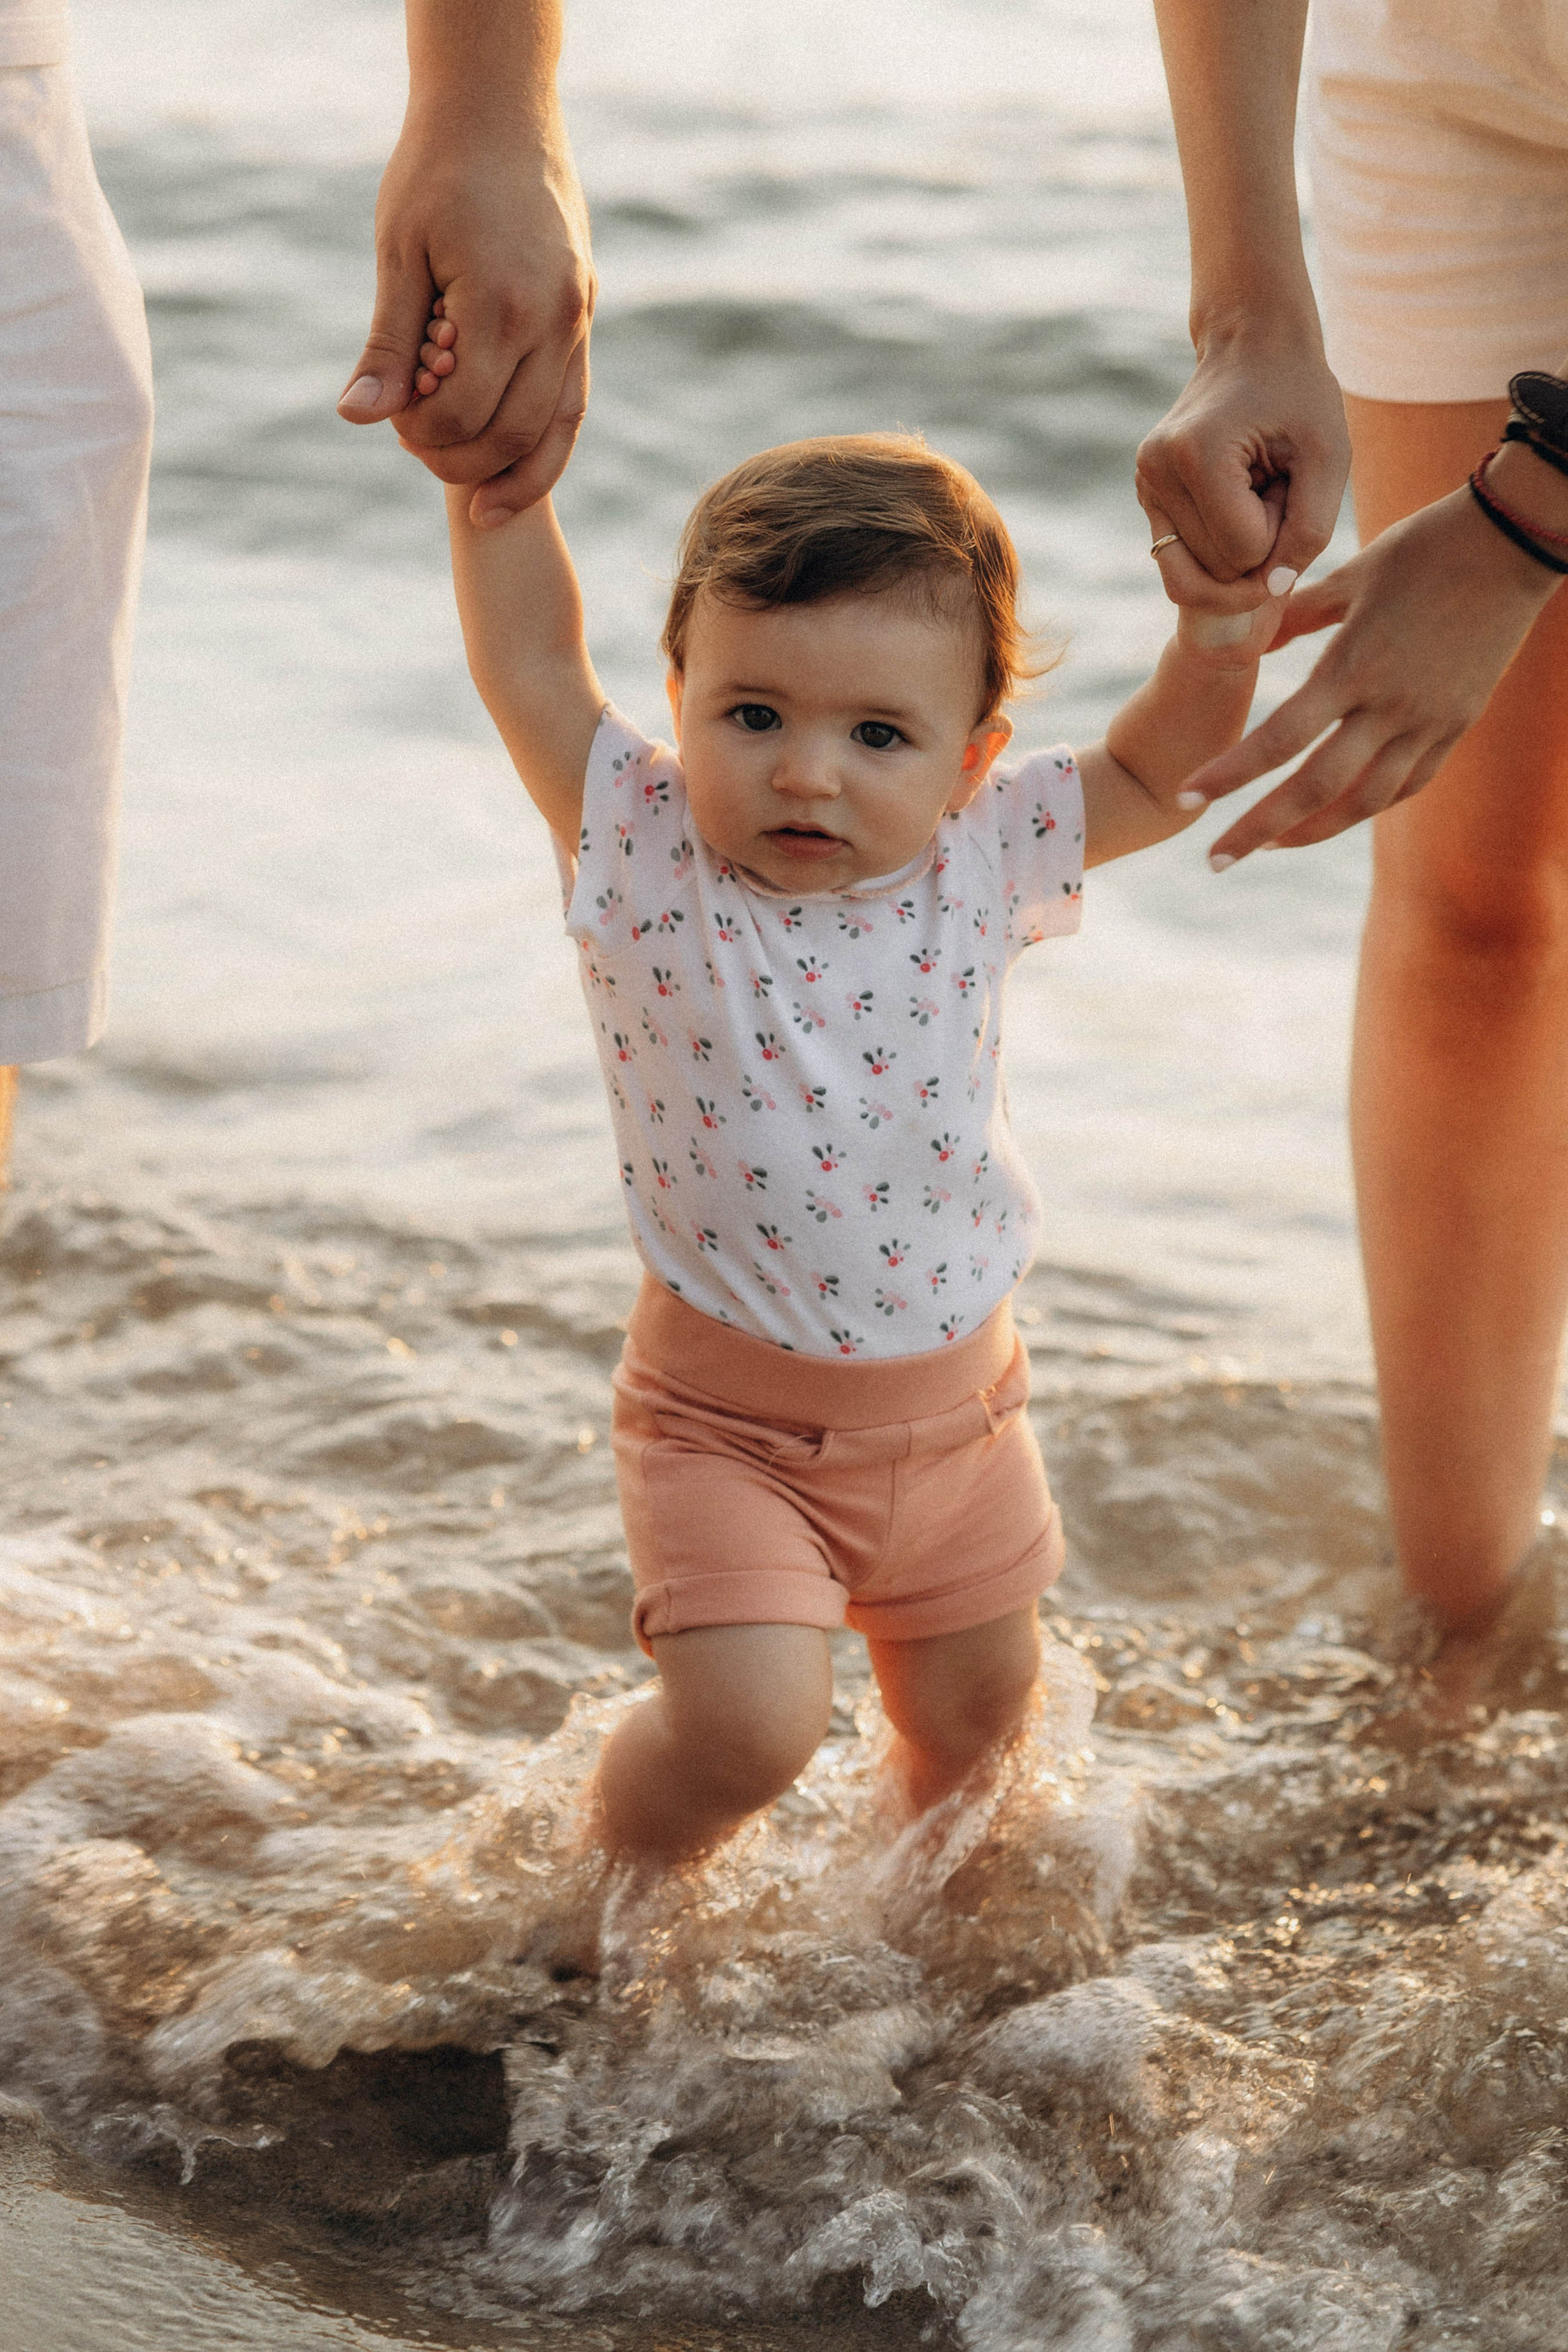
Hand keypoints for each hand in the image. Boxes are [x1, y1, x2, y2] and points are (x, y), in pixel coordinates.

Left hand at [338, 112, 594, 524]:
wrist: (500, 105)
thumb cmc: (436, 170)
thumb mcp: (397, 252)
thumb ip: (387, 344)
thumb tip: (357, 418)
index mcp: (502, 306)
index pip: (460, 413)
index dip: (419, 432)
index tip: (392, 418)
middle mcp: (553, 320)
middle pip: (511, 435)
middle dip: (459, 459)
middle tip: (417, 450)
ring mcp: (578, 317)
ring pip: (556, 431)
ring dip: (510, 471)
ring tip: (472, 494)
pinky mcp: (584, 311)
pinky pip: (572, 401)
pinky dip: (544, 443)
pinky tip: (511, 463)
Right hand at [1137, 327, 1350, 611]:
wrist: (1253, 345)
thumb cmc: (1300, 396)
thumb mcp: (1329, 457)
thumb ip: (1310, 530)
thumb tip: (1271, 591)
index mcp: (1197, 455)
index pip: (1245, 552)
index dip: (1283, 530)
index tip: (1291, 480)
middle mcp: (1156, 472)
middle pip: (1217, 570)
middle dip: (1258, 546)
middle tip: (1274, 486)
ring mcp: (1144, 484)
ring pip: (1196, 574)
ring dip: (1237, 549)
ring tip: (1254, 493)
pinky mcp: (1144, 494)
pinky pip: (1180, 561)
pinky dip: (1217, 546)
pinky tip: (1235, 503)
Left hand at [1178, 486, 1563, 861]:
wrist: (1514, 544)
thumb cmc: (1425, 545)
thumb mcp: (1351, 575)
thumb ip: (1294, 615)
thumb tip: (1246, 638)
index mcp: (1354, 667)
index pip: (1279, 739)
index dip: (1228, 775)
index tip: (1186, 798)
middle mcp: (1390, 706)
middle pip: (1315, 789)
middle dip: (1259, 829)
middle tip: (1216, 860)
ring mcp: (1429, 721)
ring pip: (1365, 801)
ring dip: (1312, 831)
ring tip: (1270, 845)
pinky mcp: (1458, 723)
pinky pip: (1409, 782)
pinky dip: (1369, 804)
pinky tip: (1338, 814)